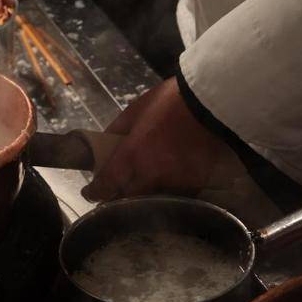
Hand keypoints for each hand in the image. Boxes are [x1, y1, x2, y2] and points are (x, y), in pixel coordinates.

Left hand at [81, 77, 230, 201]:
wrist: (212, 101)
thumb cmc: (169, 101)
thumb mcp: (134, 111)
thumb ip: (116, 131)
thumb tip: (104, 145)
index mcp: (133, 154)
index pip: (107, 184)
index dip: (95, 192)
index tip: (89, 193)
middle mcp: (153, 174)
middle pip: (128, 199)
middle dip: (117, 198)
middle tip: (112, 193)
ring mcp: (176, 183)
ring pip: (152, 200)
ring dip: (143, 197)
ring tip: (139, 189)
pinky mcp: (197, 184)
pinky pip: (176, 196)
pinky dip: (167, 193)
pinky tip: (165, 185)